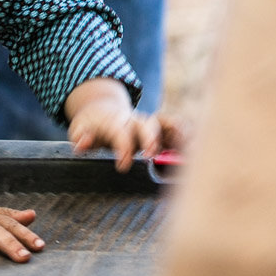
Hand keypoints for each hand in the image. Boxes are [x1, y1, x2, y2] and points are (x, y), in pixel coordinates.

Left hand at [65, 78, 185, 172]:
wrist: (101, 110)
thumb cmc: (91, 126)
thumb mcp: (80, 130)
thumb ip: (81, 137)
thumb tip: (81, 143)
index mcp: (113, 122)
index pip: (119, 133)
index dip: (122, 148)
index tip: (123, 165)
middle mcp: (133, 121)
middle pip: (145, 125)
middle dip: (150, 138)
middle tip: (151, 154)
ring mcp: (146, 124)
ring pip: (162, 123)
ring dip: (174, 132)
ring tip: (187, 145)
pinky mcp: (155, 130)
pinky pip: (172, 128)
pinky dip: (183, 134)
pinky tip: (194, 146)